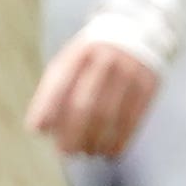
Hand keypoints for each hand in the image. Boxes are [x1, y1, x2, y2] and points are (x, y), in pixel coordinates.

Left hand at [26, 33, 161, 158]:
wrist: (138, 31)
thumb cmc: (93, 57)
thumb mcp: (71, 60)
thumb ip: (53, 90)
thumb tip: (38, 129)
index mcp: (81, 52)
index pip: (59, 82)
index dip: (46, 108)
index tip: (36, 131)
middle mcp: (105, 60)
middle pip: (85, 104)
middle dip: (72, 133)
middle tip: (66, 153)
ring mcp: (129, 72)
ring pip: (109, 115)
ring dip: (96, 141)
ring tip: (87, 154)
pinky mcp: (148, 84)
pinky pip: (133, 119)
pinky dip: (120, 140)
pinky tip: (111, 152)